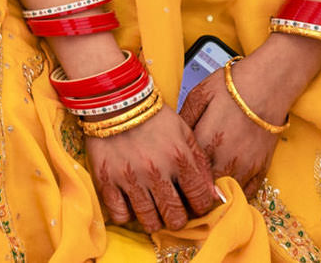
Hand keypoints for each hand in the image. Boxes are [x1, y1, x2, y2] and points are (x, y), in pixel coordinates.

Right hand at [85, 107, 220, 231]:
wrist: (114, 98)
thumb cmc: (152, 117)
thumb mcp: (184, 132)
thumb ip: (200, 164)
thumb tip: (214, 196)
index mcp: (178, 157)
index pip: (199, 199)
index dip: (201, 207)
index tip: (195, 205)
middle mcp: (156, 171)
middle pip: (174, 217)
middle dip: (178, 219)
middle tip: (173, 212)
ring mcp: (130, 177)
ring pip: (149, 221)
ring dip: (155, 220)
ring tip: (154, 211)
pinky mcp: (107, 179)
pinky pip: (120, 214)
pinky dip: (127, 215)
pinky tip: (131, 205)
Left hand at [179, 64, 283, 190]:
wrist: (268, 83)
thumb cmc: (232, 86)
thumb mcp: (199, 95)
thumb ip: (184, 120)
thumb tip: (173, 139)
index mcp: (207, 141)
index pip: (187, 173)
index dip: (177, 179)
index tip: (170, 181)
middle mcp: (226, 159)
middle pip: (206, 189)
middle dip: (194, 193)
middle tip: (184, 192)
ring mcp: (246, 166)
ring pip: (226, 194)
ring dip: (215, 196)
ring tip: (202, 194)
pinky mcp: (262, 167)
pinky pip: (248, 192)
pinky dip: (235, 195)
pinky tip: (225, 190)